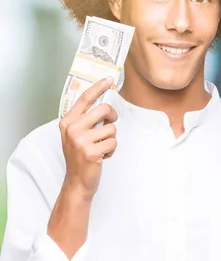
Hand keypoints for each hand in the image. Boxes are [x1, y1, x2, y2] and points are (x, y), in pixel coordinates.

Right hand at [58, 77, 118, 199]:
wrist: (77, 182)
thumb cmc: (80, 156)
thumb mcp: (76, 135)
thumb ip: (85, 120)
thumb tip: (104, 104)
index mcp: (67, 122)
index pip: (85, 99)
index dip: (98, 87)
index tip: (109, 79)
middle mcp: (72, 129)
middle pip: (104, 109)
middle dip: (112, 116)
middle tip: (110, 124)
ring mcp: (80, 140)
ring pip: (112, 129)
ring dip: (111, 139)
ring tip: (100, 147)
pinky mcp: (90, 152)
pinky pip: (113, 142)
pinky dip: (111, 150)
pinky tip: (101, 156)